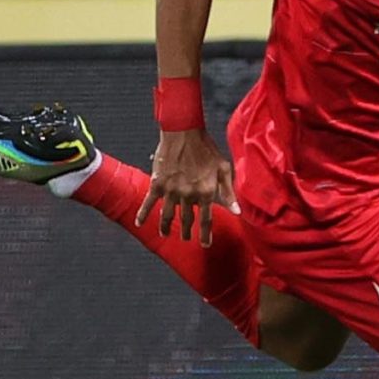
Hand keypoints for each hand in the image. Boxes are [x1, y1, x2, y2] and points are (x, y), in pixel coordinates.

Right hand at [137, 128, 235, 244]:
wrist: (184, 133)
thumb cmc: (207, 149)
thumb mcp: (224, 169)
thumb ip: (229, 192)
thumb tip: (238, 212)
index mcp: (206, 192)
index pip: (206, 219)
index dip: (205, 234)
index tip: (205, 245)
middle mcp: (188, 195)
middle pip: (187, 219)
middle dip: (186, 231)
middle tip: (186, 239)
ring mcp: (171, 190)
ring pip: (168, 215)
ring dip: (166, 227)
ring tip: (166, 235)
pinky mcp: (157, 183)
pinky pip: (149, 203)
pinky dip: (143, 214)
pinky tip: (139, 223)